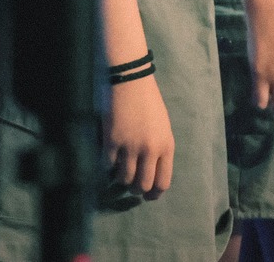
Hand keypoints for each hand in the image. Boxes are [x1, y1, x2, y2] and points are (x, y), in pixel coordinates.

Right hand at [108, 75, 176, 198]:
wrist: (130, 79)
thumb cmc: (148, 100)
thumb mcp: (162, 126)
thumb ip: (159, 149)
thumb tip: (150, 172)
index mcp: (166, 145)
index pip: (163, 182)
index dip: (154, 194)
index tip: (148, 196)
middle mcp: (150, 149)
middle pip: (143, 185)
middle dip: (136, 189)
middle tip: (131, 186)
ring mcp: (130, 146)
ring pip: (124, 179)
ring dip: (120, 179)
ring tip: (119, 171)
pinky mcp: (111, 140)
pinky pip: (107, 166)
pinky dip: (107, 166)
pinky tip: (108, 159)